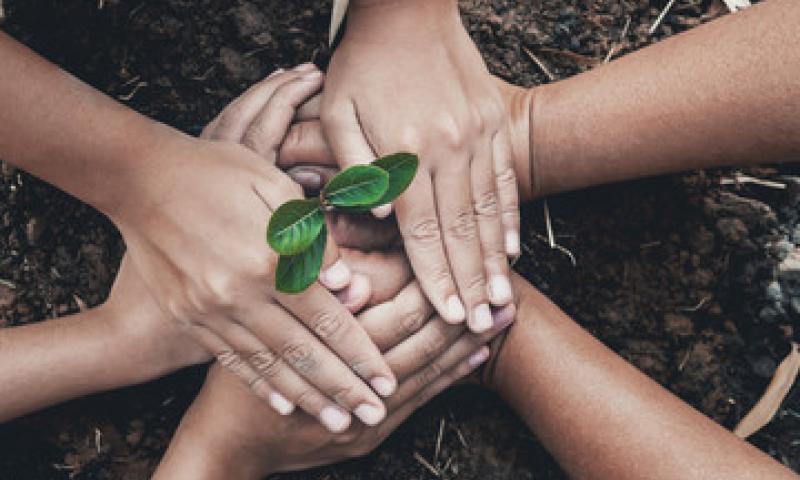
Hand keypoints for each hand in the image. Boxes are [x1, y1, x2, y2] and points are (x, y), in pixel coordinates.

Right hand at [115, 65, 396, 431]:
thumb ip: (314, 240)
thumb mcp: (275, 187)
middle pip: (303, 352)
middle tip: (373, 414)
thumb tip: (349, 284)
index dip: (361, 353)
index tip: (385, 380)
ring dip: (306, 398)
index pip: (328, 318)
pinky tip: (282, 406)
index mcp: (270, 258)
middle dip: (343, 388)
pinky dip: (258, 386)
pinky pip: (230, 359)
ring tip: (337, 422)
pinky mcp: (190, 316)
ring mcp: (211, 310)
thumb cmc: (218, 172)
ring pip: (269, 364)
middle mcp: (241, 293)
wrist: (141, 180)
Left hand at [321, 0, 519, 332]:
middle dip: (471, 285)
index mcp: (406, 154)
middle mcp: (449, 151)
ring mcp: (478, 137)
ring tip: (503, 301)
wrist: (409, 8)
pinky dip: (510, 219)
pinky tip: (512, 249)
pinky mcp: (493, 124)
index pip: (423, 234)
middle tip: (482, 326)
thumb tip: (385, 218)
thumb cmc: (364, 63)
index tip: (450, 316)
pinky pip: (506, 181)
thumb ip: (357, 168)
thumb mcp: (339, 111)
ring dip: (496, 263)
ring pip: (489, 213)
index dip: (437, 280)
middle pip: (461, 233)